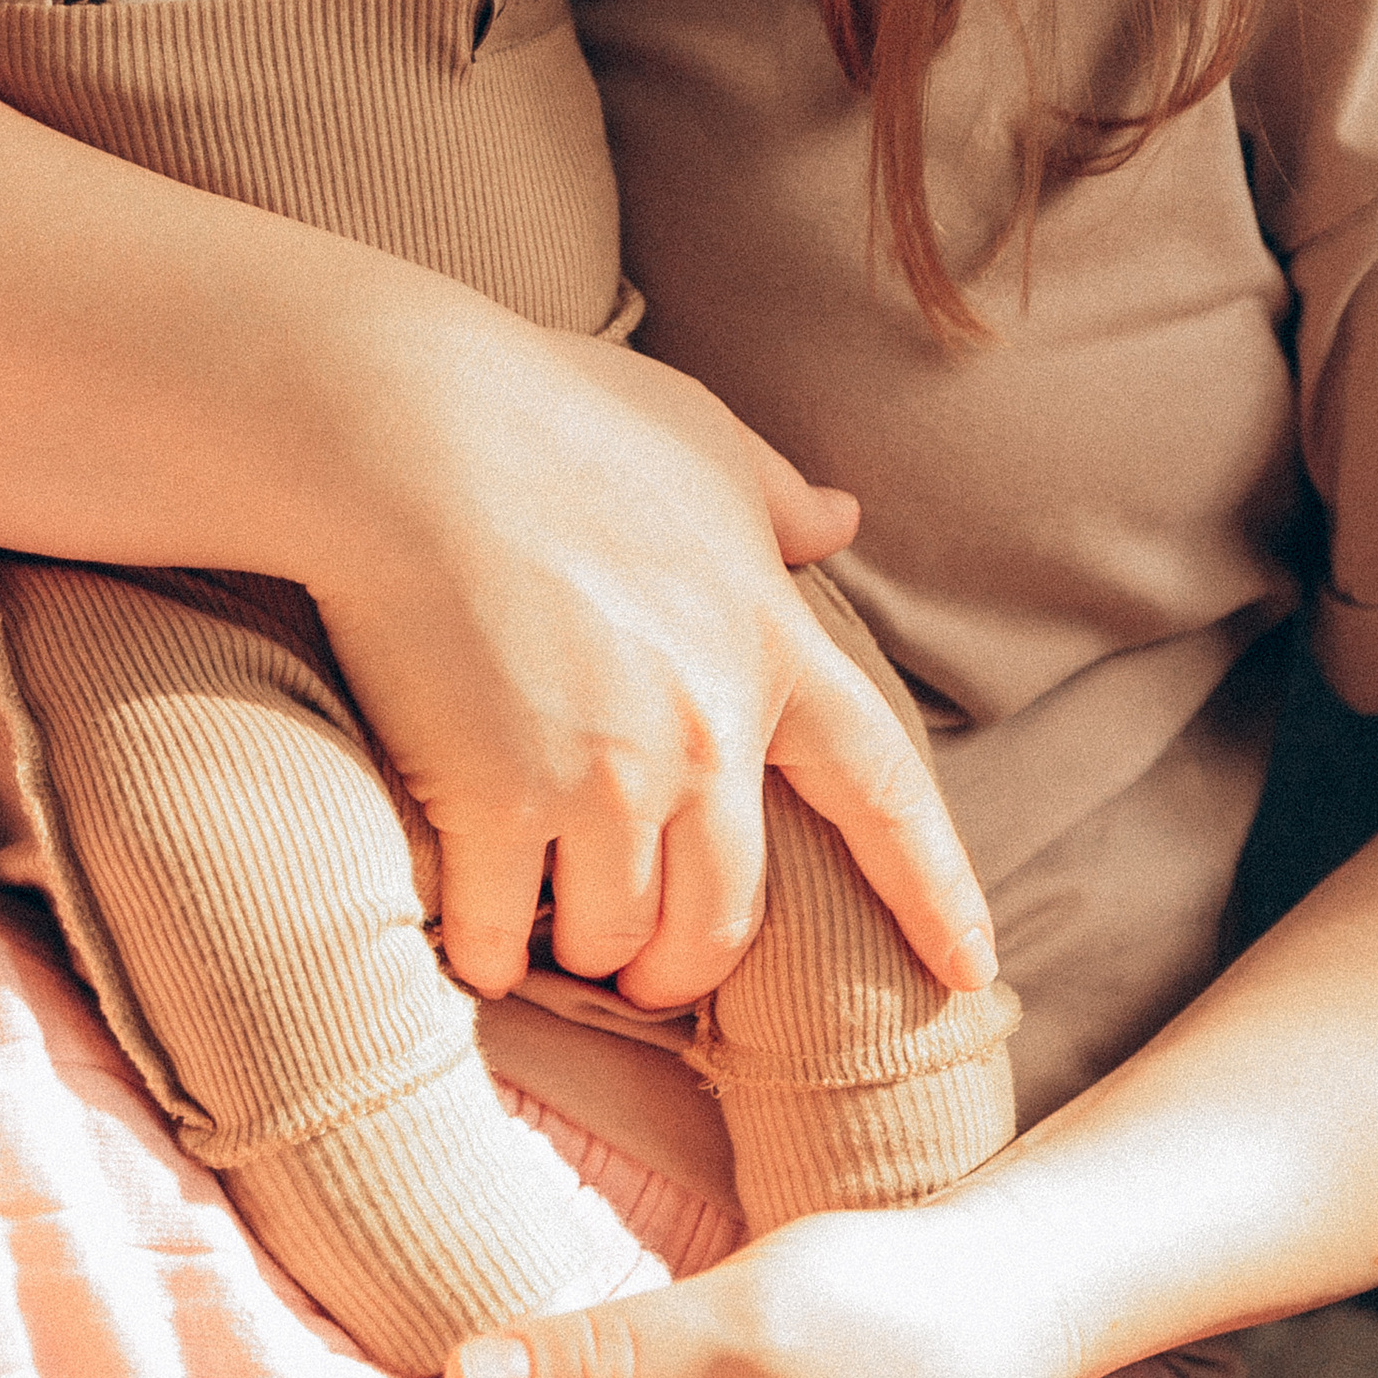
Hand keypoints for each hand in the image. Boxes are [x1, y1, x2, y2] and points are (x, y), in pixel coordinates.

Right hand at [304, 330, 993, 1006]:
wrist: (407, 424)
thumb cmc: (544, 409)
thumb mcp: (694, 433)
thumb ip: (774, 497)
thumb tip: (841, 520)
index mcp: (767, 644)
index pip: (883, 788)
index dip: (934, 890)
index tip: (970, 969)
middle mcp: (705, 731)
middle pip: (727, 916)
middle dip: (684, 963)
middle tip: (642, 967)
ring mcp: (603, 775)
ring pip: (615, 938)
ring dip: (583, 951)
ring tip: (543, 928)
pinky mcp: (496, 801)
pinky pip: (500, 935)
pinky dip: (485, 951)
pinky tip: (466, 936)